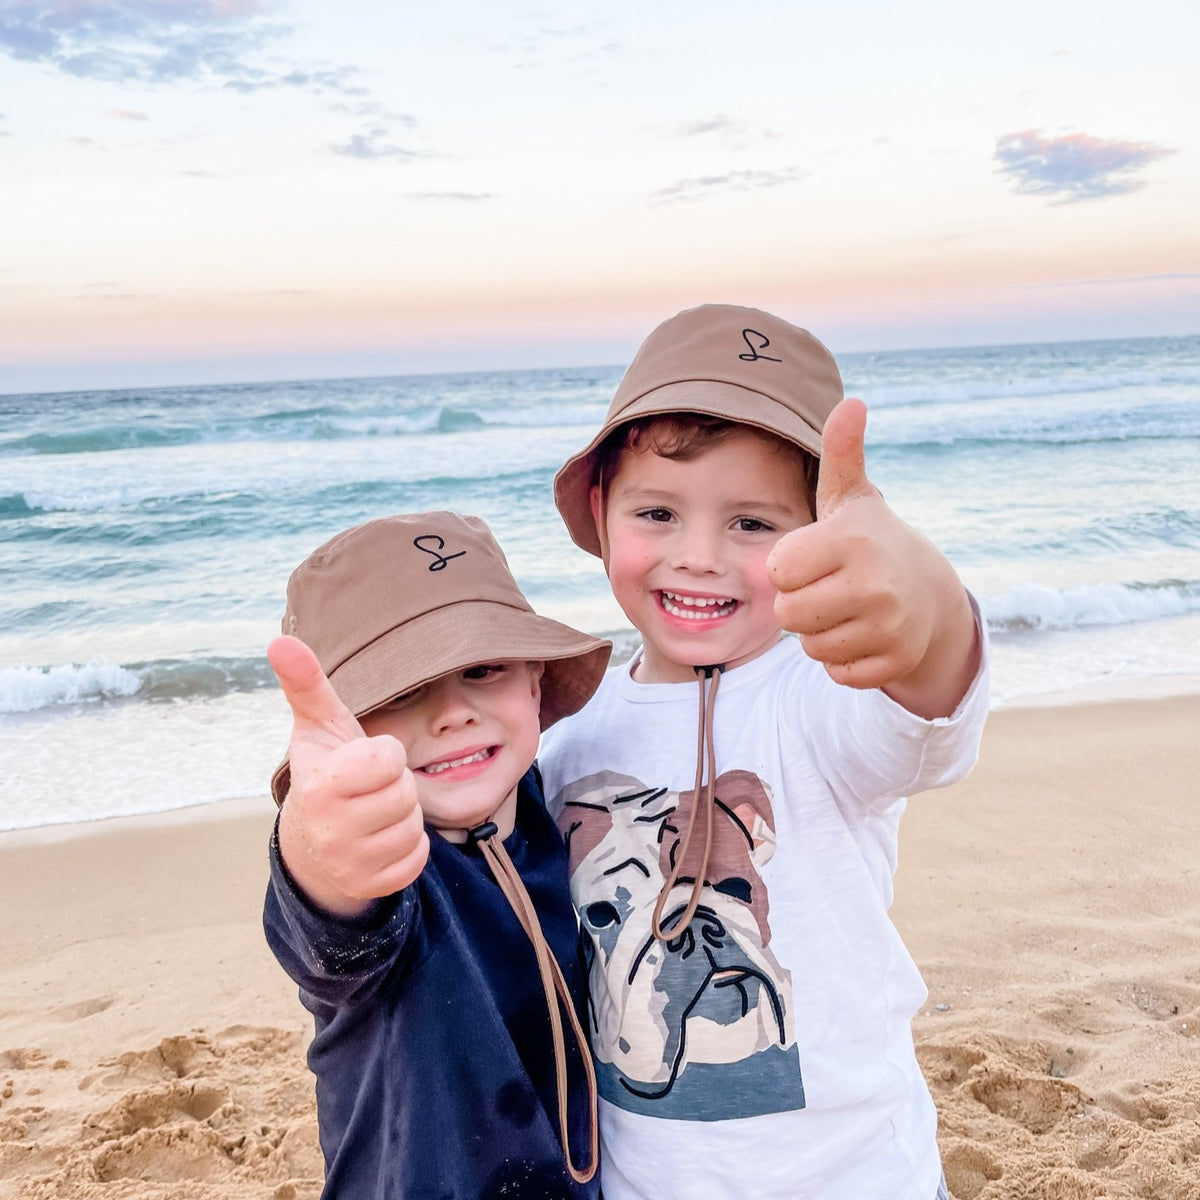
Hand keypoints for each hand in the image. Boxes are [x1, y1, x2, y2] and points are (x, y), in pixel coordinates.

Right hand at [268, 635, 428, 915]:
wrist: (310, 843)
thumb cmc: (325, 772)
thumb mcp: (317, 727)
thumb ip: (306, 683)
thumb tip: (280, 640)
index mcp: (321, 785)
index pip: (389, 757)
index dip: (383, 754)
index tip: (363, 761)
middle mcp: (331, 829)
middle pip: (405, 792)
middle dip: (395, 785)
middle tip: (368, 789)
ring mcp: (350, 863)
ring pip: (414, 826)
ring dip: (402, 816)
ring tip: (373, 812)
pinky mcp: (371, 886)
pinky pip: (418, 859)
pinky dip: (408, 847)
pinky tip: (381, 839)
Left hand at [767, 398, 977, 717]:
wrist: (931, 594)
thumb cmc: (871, 541)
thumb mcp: (853, 497)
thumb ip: (841, 453)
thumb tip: (850, 402)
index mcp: (852, 540)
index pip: (779, 571)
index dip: (789, 566)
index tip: (815, 557)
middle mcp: (873, 584)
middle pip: (787, 614)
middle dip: (798, 603)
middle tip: (827, 587)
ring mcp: (888, 627)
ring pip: (810, 647)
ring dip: (819, 633)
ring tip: (845, 609)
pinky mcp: (894, 662)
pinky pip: (838, 672)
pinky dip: (843, 659)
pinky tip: (862, 634)